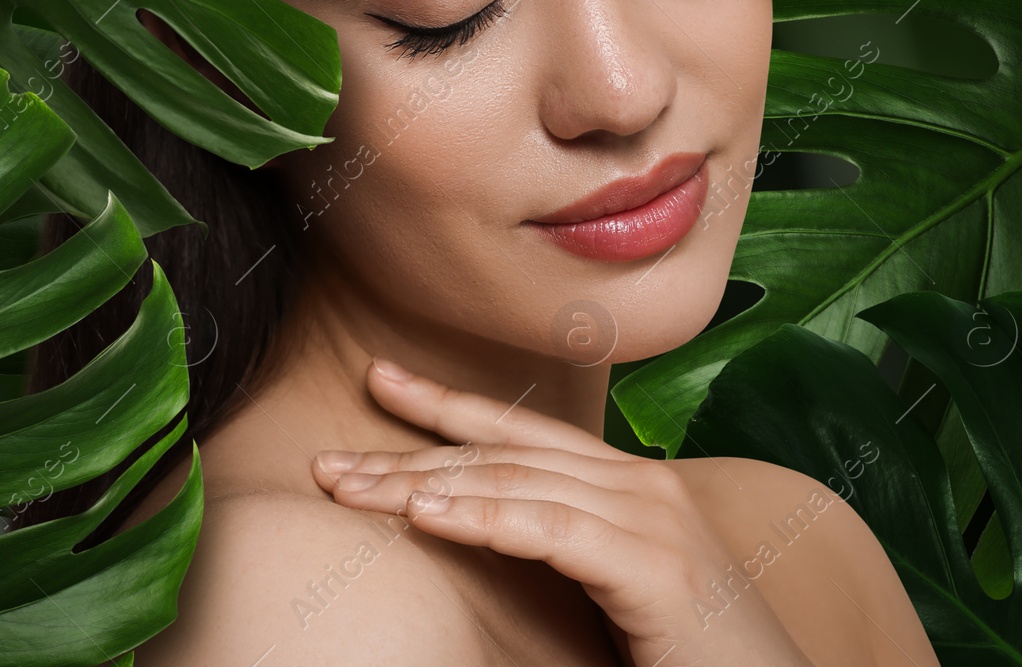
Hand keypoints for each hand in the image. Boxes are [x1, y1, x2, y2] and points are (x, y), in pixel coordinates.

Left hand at [310, 358, 816, 666]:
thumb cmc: (694, 659)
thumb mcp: (615, 591)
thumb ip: (563, 548)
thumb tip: (482, 526)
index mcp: (630, 488)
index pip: (522, 432)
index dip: (446, 407)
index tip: (380, 382)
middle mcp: (643, 486)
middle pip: (503, 452)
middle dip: (409, 450)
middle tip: (327, 461)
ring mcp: (653, 518)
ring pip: (515, 481)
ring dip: (421, 483)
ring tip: (348, 485)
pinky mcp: (656, 566)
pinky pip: (551, 530)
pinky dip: (483, 518)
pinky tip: (424, 516)